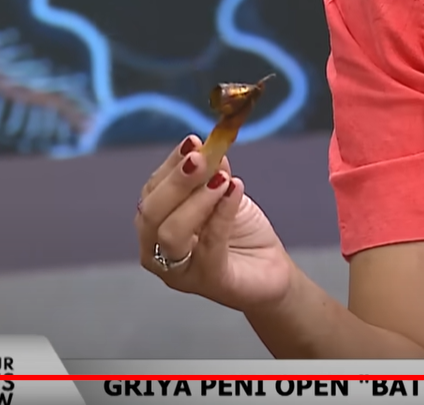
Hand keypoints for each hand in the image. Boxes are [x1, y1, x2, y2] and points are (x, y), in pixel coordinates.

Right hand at [135, 135, 292, 310]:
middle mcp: (158, 252)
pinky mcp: (209, 281)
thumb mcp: (223, 196)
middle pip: (152, 213)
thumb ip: (212, 174)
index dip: (169, 166)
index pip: (152, 193)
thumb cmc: (242, 235)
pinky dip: (222, 214)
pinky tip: (235, 190)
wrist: (271, 271)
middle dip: (176, 181)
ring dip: (196, 200)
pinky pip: (210, 245)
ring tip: (222, 179)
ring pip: (171, 233)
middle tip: (200, 158)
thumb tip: (206, 149)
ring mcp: (180, 271)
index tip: (191, 143)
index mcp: (156, 227)